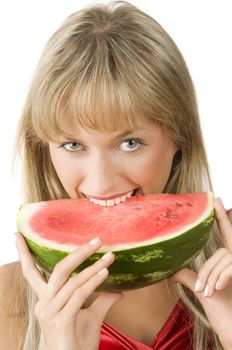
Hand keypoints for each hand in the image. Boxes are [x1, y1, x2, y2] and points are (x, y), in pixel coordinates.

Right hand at [15, 233, 122, 349]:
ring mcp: (50, 313)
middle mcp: (44, 303)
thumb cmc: (79, 342)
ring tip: (110, 257)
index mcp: (45, 299)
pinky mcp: (60, 321)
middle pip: (59, 270)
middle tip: (97, 240)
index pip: (31, 272)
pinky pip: (78, 295)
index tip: (18, 235)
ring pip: (72, 281)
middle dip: (78, 252)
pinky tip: (105, 274)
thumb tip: (118, 290)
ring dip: (93, 267)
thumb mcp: (91, 317)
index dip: (24, 253)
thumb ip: (101, 301)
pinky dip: (92, 282)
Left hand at [170, 198, 231, 348]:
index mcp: (228, 261)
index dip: (220, 217)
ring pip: (224, 259)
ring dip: (212, 277)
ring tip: (206, 292)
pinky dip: (221, 277)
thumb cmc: (221, 309)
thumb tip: (169, 270)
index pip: (225, 234)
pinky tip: (215, 289)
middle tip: (208, 248)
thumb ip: (187, 276)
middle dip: (214, 249)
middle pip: (222, 250)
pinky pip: (231, 268)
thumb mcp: (201, 289)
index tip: (215, 199)